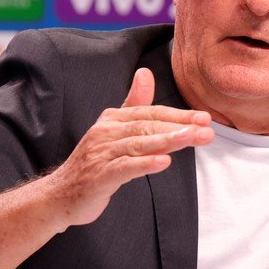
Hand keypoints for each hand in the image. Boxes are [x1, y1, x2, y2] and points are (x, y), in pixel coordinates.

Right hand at [46, 67, 213, 228]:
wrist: (60, 195)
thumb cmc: (95, 161)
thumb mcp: (114, 130)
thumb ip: (134, 104)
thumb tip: (145, 73)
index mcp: (113, 118)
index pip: (151, 113)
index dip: (179, 115)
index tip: (204, 118)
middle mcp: (106, 131)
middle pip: (148, 126)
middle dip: (180, 127)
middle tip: (207, 130)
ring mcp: (101, 153)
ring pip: (139, 144)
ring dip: (168, 141)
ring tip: (192, 139)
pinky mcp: (99, 176)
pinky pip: (124, 167)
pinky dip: (145, 164)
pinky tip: (164, 163)